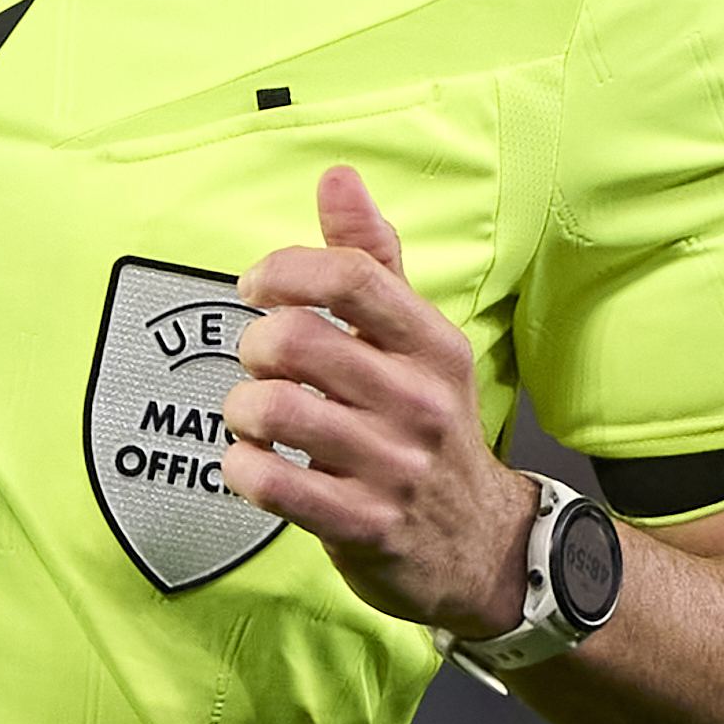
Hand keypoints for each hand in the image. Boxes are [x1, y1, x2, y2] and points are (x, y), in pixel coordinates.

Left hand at [220, 168, 530, 637]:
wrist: (481, 546)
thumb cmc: (428, 426)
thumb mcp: (417, 340)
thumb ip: (372, 259)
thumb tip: (338, 177)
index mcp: (432, 344)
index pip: (350, 277)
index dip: (282, 271)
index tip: (256, 288)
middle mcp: (418, 402)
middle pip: (294, 341)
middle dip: (253, 347)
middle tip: (261, 366)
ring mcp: (393, 467)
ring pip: (272, 409)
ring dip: (241, 410)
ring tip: (255, 418)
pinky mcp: (363, 525)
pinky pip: (270, 482)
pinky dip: (242, 467)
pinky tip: (256, 464)